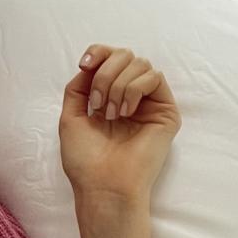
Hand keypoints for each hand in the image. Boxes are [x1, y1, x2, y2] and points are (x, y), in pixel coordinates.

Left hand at [59, 44, 181, 200]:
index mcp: (110, 97)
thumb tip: (92, 63)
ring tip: (111, 114)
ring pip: (140, 64)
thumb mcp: (71, 115)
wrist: (103, 184)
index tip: (84, 64)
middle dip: (105, 74)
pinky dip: (134, 89)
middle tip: (97, 104)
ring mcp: (150, 104)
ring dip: (117, 85)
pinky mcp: (166, 112)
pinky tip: (126, 112)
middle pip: (125, 56)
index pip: (111, 59)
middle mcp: (131, 97)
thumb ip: (79, 86)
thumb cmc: (86, 159)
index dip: (99, 53)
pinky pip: (155, 77)